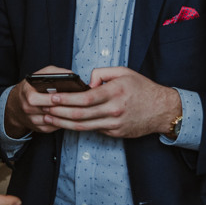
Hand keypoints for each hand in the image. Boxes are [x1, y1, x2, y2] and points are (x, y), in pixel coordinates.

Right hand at [2, 65, 72, 137]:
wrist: (15, 104)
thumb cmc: (30, 87)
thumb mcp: (39, 75)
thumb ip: (54, 72)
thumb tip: (71, 75)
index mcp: (28, 94)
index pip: (48, 98)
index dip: (61, 97)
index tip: (75, 94)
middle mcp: (28, 109)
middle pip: (53, 111)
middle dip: (67, 107)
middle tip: (81, 103)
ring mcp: (33, 121)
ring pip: (55, 121)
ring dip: (67, 116)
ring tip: (79, 109)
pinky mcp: (38, 129)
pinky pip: (54, 127)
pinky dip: (63, 122)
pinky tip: (71, 116)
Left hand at [42, 66, 180, 138]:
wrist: (162, 110)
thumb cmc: (143, 88)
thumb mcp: (125, 72)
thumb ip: (103, 73)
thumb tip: (87, 83)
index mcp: (115, 92)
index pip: (85, 98)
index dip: (66, 99)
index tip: (52, 97)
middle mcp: (114, 110)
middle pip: (80, 114)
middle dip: (59, 112)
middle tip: (44, 109)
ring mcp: (114, 123)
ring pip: (84, 126)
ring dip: (64, 123)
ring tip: (49, 118)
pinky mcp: (115, 132)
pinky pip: (93, 130)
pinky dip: (77, 127)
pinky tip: (66, 123)